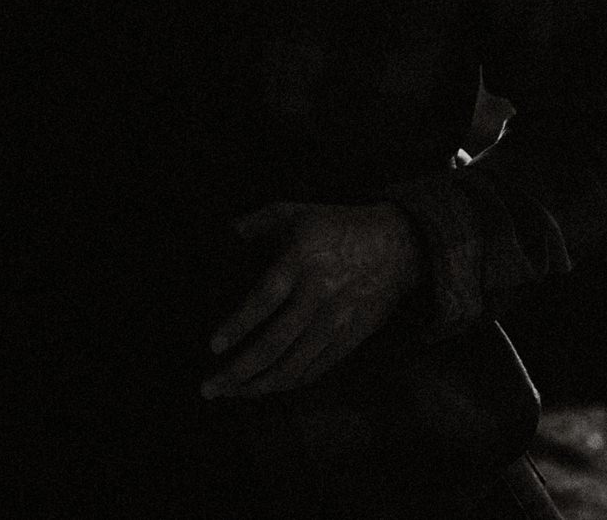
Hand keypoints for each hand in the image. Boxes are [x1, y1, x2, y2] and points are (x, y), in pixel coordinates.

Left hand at [200, 201, 420, 399]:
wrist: (397, 245)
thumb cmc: (339, 226)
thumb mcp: (297, 212)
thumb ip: (260, 221)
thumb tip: (230, 232)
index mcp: (299, 262)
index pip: (263, 299)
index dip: (237, 325)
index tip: (213, 347)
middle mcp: (317, 295)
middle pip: (274, 343)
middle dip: (239, 371)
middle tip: (210, 387)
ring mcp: (336, 320)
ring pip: (294, 365)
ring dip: (261, 385)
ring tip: (234, 393)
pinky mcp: (352, 337)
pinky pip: (317, 368)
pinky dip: (291, 382)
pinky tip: (269, 386)